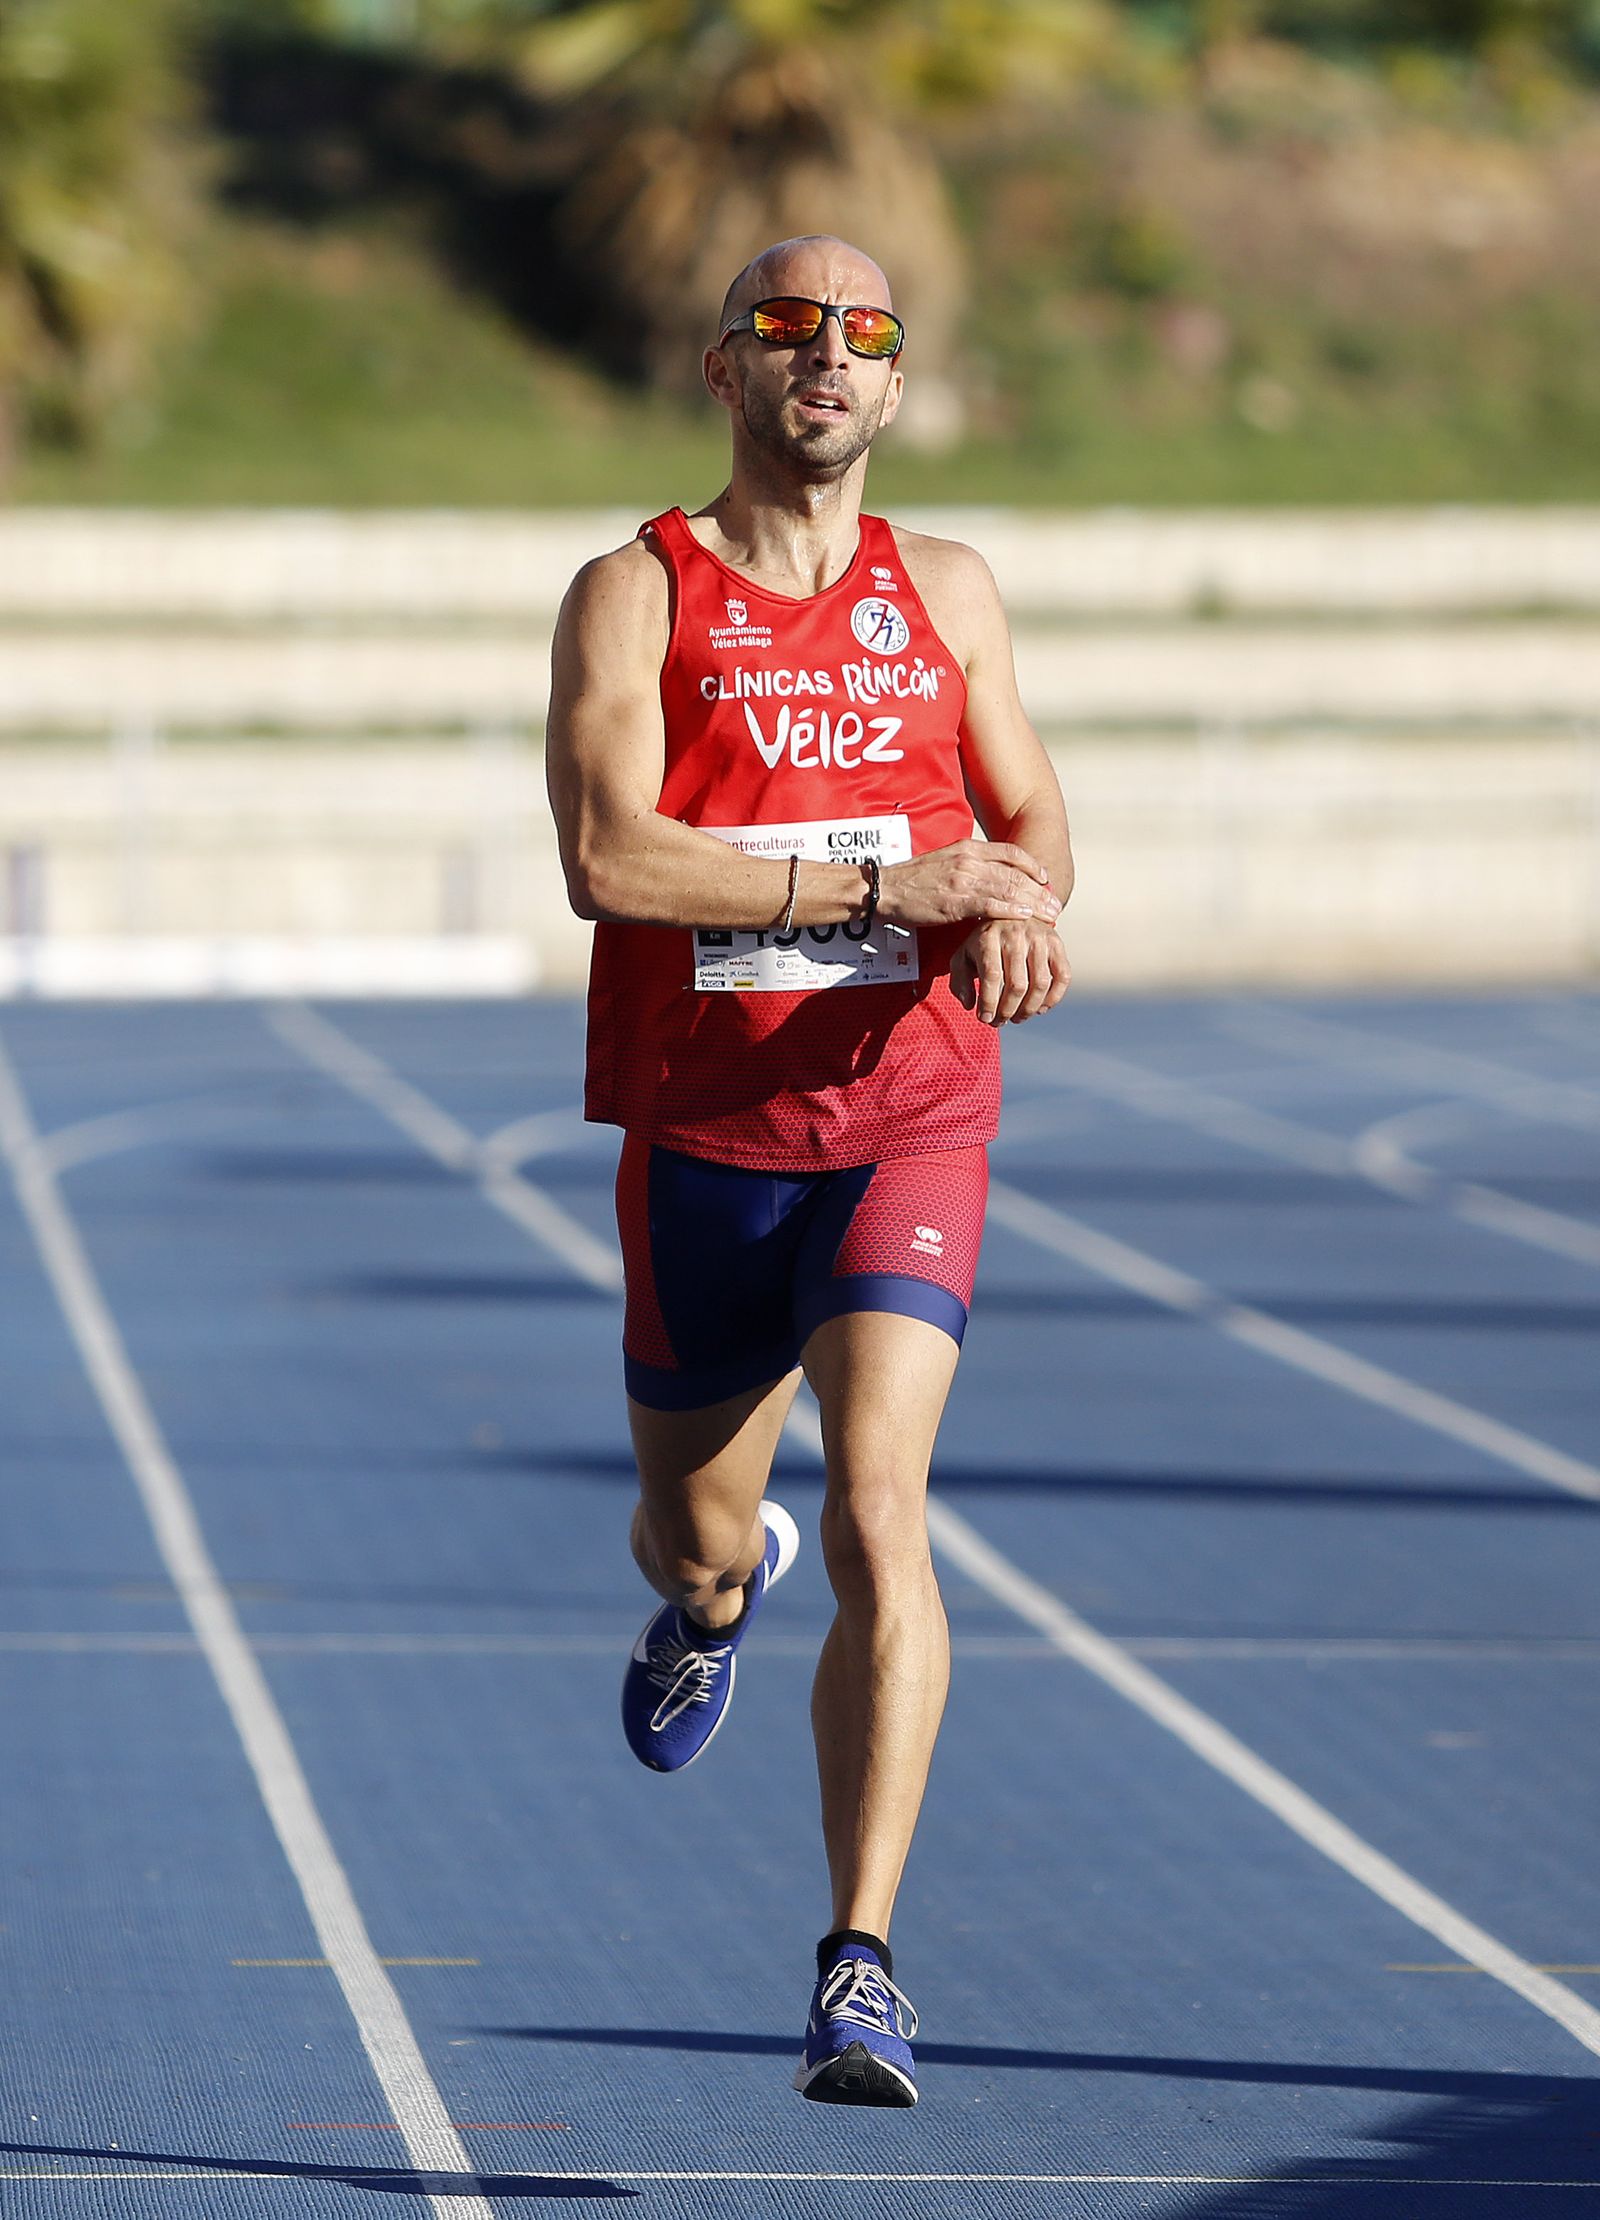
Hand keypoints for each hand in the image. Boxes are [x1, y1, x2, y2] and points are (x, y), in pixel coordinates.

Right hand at [879, 840, 1060, 929]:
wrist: (886, 888)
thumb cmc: (914, 879)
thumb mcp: (945, 861)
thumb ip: (969, 865)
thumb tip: (990, 876)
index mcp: (968, 848)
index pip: (1011, 852)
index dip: (1032, 866)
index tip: (1045, 879)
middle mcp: (970, 860)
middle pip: (1016, 873)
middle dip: (1040, 890)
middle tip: (1056, 903)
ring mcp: (964, 879)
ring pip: (1009, 889)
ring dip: (1033, 903)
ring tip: (1050, 915)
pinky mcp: (956, 901)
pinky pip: (991, 905)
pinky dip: (1011, 912)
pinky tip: (1025, 918)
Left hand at [950, 920, 1071, 1026]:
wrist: (1013, 911)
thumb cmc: (984, 942)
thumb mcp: (963, 955)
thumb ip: (959, 980)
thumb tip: (970, 1004)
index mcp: (988, 937)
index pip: (992, 975)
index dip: (989, 1002)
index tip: (985, 1019)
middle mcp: (1015, 935)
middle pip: (1017, 984)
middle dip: (1007, 1011)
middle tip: (1000, 1021)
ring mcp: (1039, 938)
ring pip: (1040, 984)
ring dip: (1029, 1009)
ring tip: (1017, 1017)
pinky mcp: (1056, 943)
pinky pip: (1062, 977)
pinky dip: (1053, 998)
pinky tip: (1040, 1008)